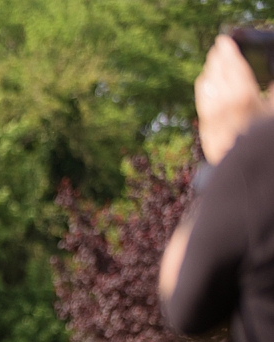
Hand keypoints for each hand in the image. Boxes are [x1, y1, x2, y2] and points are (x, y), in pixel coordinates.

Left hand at [197, 35, 270, 164]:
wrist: (246, 172)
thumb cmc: (262, 136)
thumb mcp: (272, 110)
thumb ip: (273, 90)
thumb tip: (271, 75)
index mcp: (243, 97)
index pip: (232, 67)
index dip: (227, 52)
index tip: (224, 41)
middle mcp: (222, 105)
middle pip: (214, 74)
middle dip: (216, 59)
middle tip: (218, 49)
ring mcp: (210, 118)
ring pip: (205, 87)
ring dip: (209, 72)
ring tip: (213, 64)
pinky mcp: (205, 130)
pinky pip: (202, 102)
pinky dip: (204, 89)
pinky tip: (207, 85)